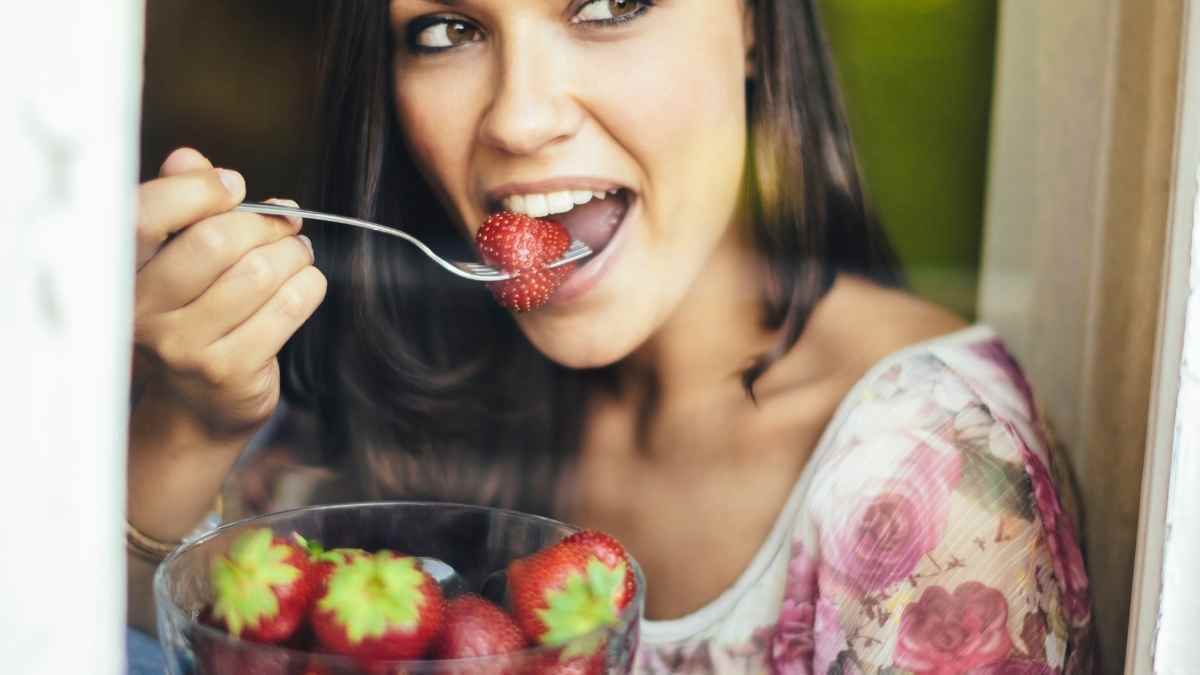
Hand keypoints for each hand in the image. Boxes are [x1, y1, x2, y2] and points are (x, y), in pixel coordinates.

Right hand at [132, 148, 326, 437]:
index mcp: (121, 276)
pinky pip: (287, 308)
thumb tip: (190, 158)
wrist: (197, 407)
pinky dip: (308, 285)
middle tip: (285, 224)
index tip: (232, 186)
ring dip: (293, 253)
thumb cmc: (191, 319)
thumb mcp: (174, 263)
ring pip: (259, 273)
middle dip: (264, 224)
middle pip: (216, 242)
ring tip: (298, 252)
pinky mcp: (230, 370)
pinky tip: (305, 282)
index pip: (146, 217)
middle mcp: (143, 312)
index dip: (197, 191)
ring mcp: (186, 346)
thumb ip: (180, 207)